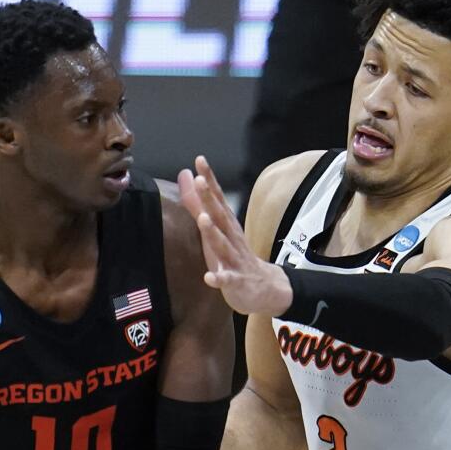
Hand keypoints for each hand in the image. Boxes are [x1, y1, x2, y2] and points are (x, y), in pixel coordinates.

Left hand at [178, 156, 292, 316]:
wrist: (264, 288)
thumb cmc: (234, 255)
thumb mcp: (215, 228)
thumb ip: (198, 204)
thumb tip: (186, 176)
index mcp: (226, 225)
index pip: (217, 199)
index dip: (209, 180)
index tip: (200, 160)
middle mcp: (232, 238)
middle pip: (220, 216)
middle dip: (210, 199)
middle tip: (199, 180)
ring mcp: (235, 260)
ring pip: (223, 245)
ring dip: (213, 233)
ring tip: (203, 220)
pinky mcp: (237, 281)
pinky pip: (227, 280)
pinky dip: (219, 278)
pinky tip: (209, 277)